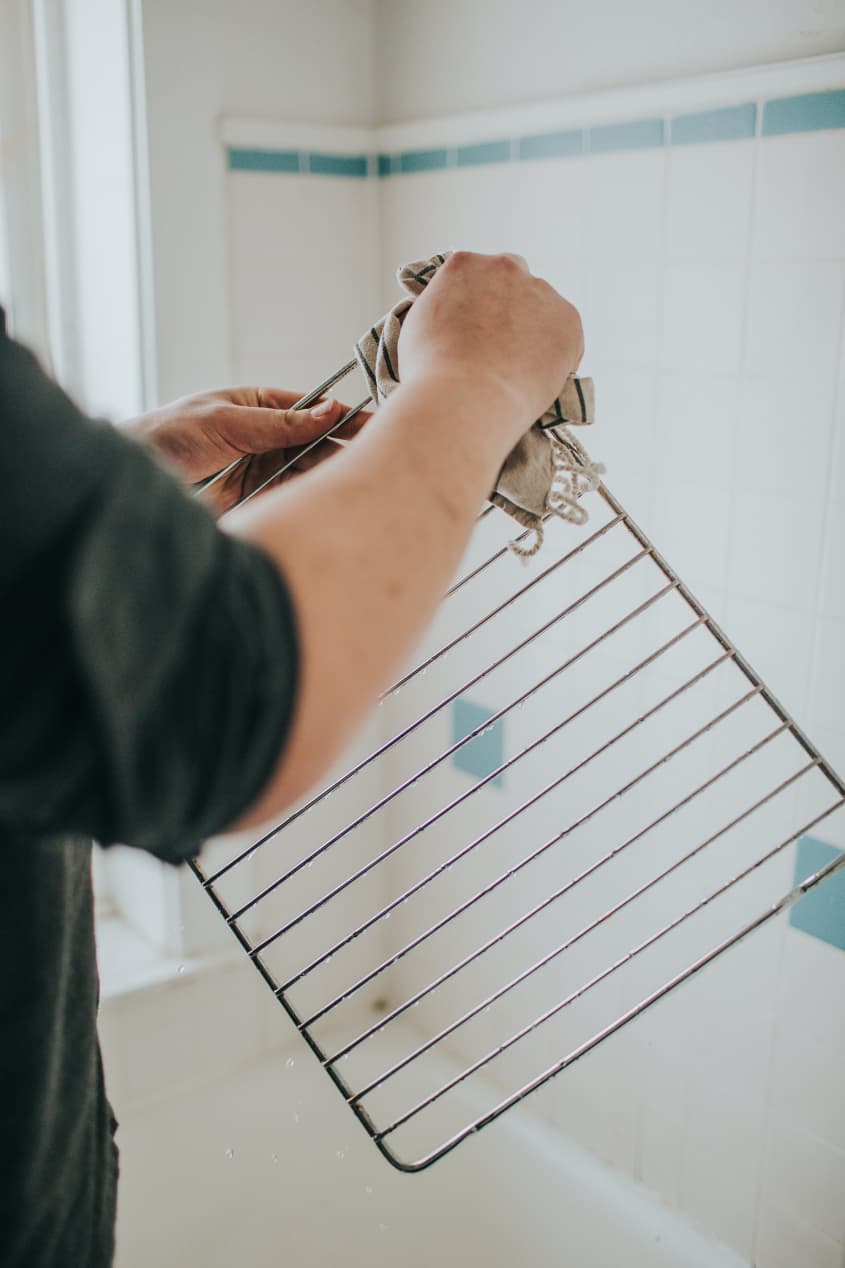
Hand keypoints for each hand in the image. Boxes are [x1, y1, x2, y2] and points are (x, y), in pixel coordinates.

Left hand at [126, 387, 368, 514]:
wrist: (136, 478)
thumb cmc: (170, 433)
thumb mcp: (226, 420)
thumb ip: (279, 422)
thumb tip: (329, 410)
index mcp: (260, 406)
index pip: (313, 409)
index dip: (343, 417)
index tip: (372, 423)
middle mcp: (267, 437)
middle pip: (318, 443)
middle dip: (345, 449)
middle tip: (376, 457)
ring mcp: (264, 469)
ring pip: (309, 473)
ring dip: (332, 477)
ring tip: (359, 482)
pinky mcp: (257, 499)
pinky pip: (291, 498)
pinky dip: (310, 500)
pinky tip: (329, 501)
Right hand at [398, 252, 582, 449]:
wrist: (464, 399)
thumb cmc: (431, 373)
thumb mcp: (418, 327)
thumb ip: (443, 310)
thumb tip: (452, 318)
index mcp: (464, 263)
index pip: (478, 276)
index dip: (479, 304)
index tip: (478, 329)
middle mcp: (505, 266)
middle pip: (515, 282)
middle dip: (511, 308)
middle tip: (500, 348)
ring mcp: (540, 291)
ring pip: (543, 309)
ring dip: (535, 332)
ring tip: (517, 372)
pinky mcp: (568, 318)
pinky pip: (566, 337)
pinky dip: (558, 356)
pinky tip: (535, 379)